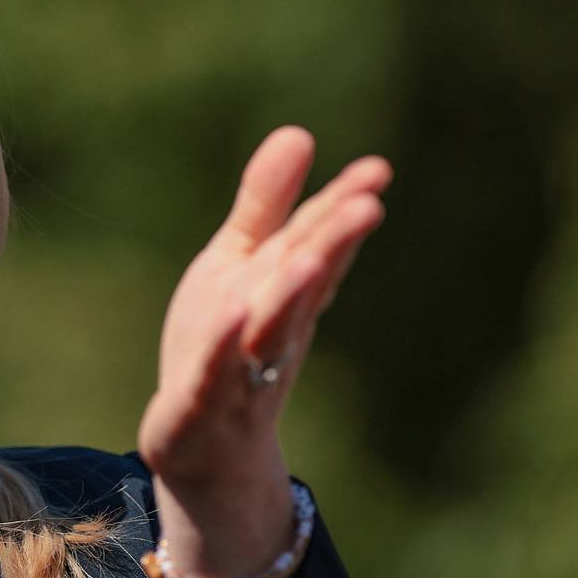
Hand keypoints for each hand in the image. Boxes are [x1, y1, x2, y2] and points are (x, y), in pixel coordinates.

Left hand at [136, 126, 389, 577]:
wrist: (202, 446)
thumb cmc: (225, 341)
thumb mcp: (239, 263)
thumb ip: (265, 204)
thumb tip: (299, 132)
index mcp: (283, 290)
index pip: (316, 245)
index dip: (343, 210)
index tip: (377, 171)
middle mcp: (273, 328)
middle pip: (304, 284)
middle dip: (334, 246)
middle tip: (369, 205)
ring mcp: (242, 369)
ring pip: (268, 331)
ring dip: (289, 297)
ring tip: (308, 258)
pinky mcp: (201, 404)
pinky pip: (212, 375)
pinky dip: (221, 346)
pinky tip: (231, 313)